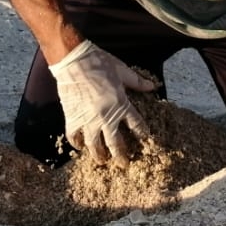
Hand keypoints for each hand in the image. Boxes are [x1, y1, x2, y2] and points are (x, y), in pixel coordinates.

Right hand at [48, 40, 157, 161]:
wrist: (73, 61)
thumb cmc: (99, 63)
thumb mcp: (122, 70)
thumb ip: (137, 82)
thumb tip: (152, 86)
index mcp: (121, 104)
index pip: (136, 125)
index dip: (142, 133)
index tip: (145, 139)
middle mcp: (106, 117)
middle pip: (116, 143)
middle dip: (121, 156)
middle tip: (124, 164)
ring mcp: (88, 120)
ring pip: (94, 145)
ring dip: (99, 156)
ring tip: (102, 162)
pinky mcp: (72, 118)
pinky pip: (74, 136)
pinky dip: (77, 144)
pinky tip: (80, 147)